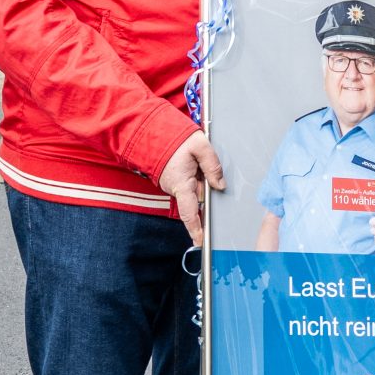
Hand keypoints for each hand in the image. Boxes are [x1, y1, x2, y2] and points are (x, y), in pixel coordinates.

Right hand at [157, 131, 224, 246]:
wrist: (154, 132)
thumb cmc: (176, 139)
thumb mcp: (200, 146)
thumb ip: (212, 166)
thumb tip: (220, 186)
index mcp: (181, 183)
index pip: (189, 212)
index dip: (195, 228)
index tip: (201, 242)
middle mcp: (175, 188)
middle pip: (197, 202)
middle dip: (206, 198)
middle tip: (208, 184)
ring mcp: (174, 186)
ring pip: (195, 193)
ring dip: (201, 185)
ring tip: (199, 166)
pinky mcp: (175, 182)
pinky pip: (190, 187)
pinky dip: (196, 182)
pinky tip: (196, 169)